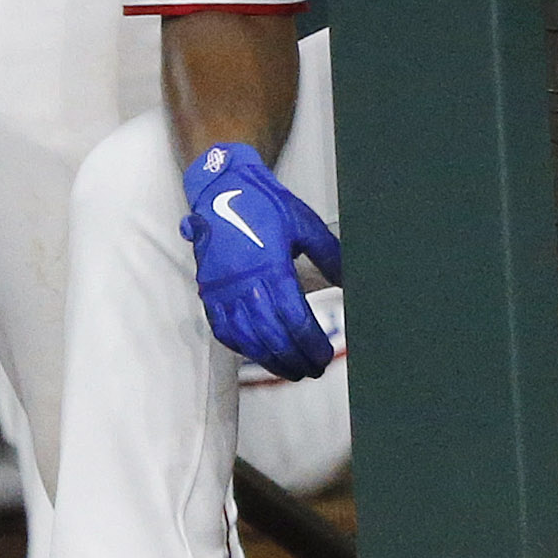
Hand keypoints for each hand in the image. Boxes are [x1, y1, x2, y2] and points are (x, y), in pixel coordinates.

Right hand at [182, 142, 341, 380]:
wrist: (223, 188)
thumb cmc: (264, 204)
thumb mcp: (305, 225)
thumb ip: (330, 255)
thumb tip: (349, 281)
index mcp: (271, 267)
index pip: (293, 319)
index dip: (310, 343)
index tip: (324, 356)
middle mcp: (244, 283)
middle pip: (272, 336)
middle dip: (294, 358)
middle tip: (313, 370)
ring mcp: (223, 289)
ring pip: (247, 338)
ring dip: (270, 359)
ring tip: (290, 370)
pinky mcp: (209, 290)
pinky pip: (223, 329)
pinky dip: (241, 347)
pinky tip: (256, 354)